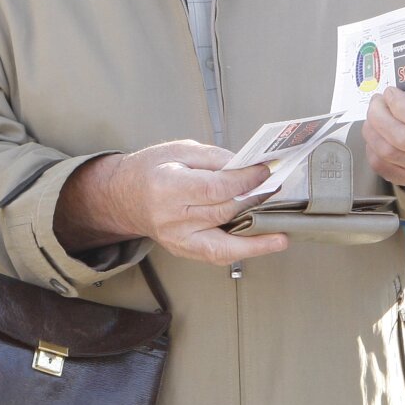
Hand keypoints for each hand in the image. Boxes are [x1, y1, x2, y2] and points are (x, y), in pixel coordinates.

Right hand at [58, 140, 287, 266]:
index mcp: (167, 186)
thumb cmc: (150, 168)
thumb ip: (213, 157)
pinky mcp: (183, 250)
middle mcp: (171, 217)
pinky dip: (245, 249)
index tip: (265, 171)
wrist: (123, 196)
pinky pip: (219, 254)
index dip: (244, 181)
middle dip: (254, 199)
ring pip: (226, 240)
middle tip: (276, 188)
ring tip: (281, 228)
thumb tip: (246, 166)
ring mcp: (177, 238)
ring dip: (257, 233)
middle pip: (223, 212)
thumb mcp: (178, 149)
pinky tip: (266, 243)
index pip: (215, 188)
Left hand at [363, 86, 404, 188]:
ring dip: (371, 128)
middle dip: (379, 115)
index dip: (403, 106)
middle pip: (403, 138)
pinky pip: (381, 166)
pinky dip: (370, 147)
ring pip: (387, 151)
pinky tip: (375, 133)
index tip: (390, 92)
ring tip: (373, 115)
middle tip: (376, 101)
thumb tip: (402, 59)